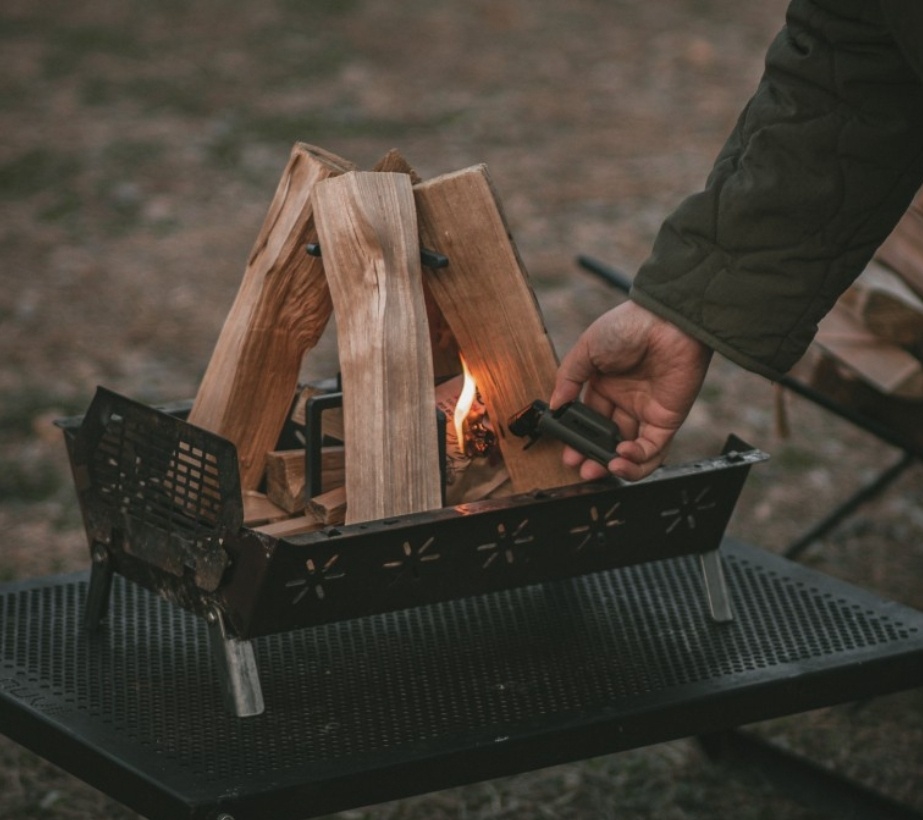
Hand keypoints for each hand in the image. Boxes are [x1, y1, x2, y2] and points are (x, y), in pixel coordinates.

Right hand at [551, 300, 711, 480]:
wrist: (668, 320)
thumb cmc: (629, 326)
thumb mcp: (587, 348)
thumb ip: (568, 378)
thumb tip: (555, 406)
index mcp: (605, 385)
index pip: (588, 419)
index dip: (577, 437)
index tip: (565, 449)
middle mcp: (625, 401)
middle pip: (606, 439)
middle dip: (592, 457)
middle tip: (579, 466)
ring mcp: (647, 412)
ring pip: (630, 451)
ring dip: (615, 465)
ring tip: (599, 468)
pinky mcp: (667, 420)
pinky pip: (653, 449)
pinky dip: (637, 460)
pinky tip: (621, 455)